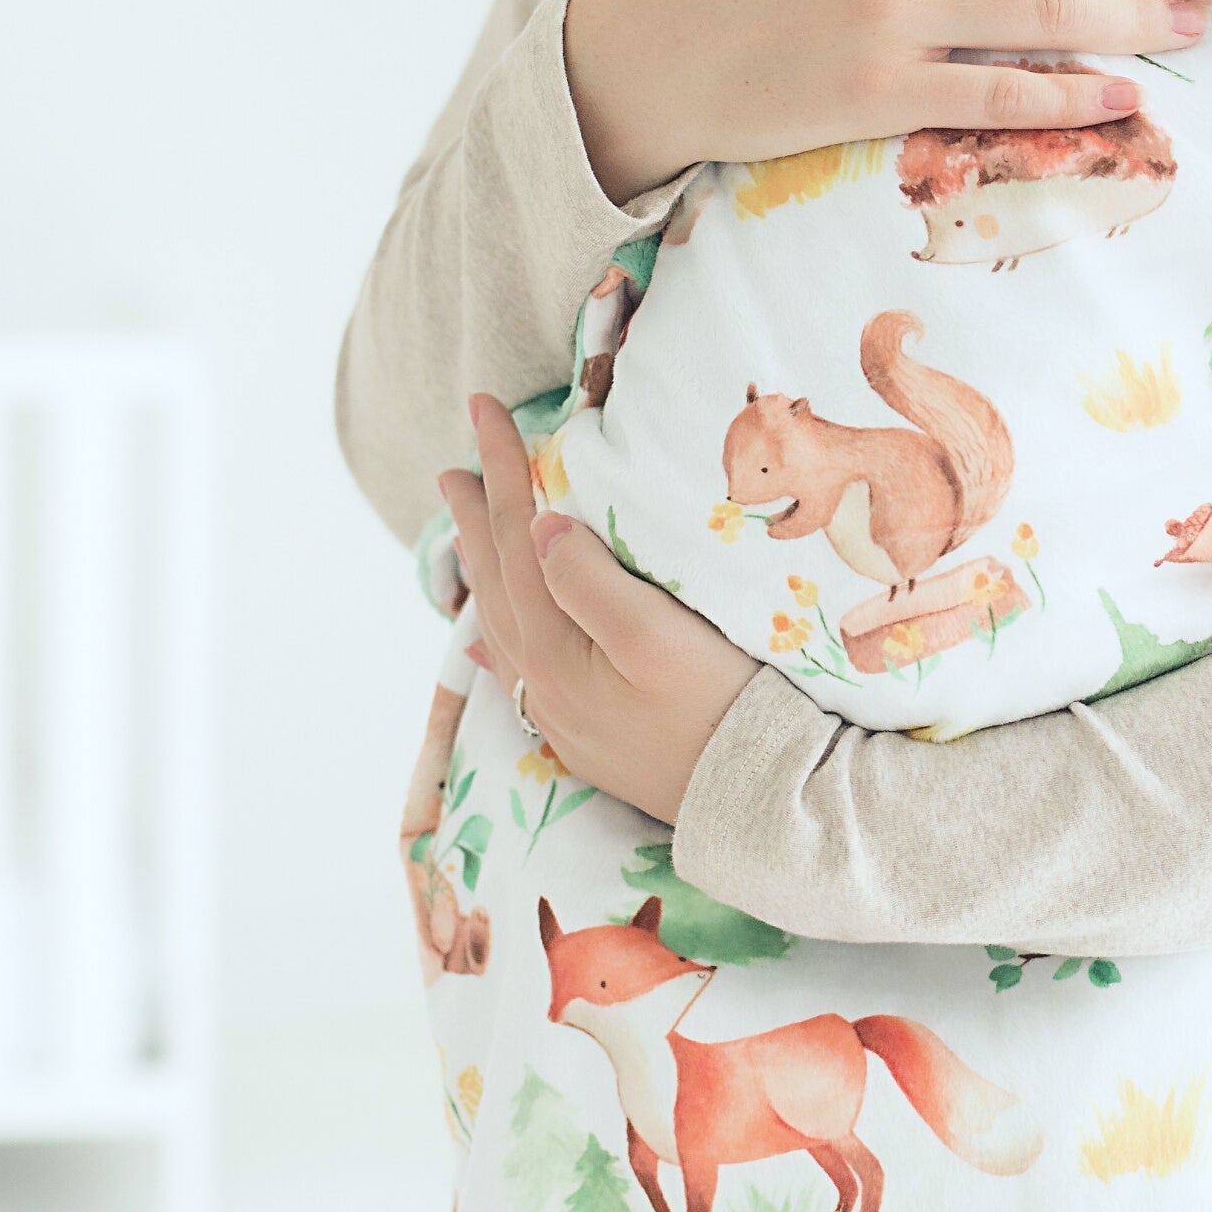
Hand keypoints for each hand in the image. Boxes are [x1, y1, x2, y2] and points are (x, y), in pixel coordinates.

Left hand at [439, 397, 758, 820]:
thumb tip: (539, 525)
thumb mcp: (658, 638)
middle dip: (478, 513)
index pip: (516, 536)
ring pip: (501, 622)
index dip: (502, 469)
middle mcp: (541, 682)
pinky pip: (518, 661)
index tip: (484, 409)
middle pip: (496, 578)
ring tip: (468, 526)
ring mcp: (560, 712)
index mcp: (552, 648)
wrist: (756, 802)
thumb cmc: (721, 710)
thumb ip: (591, 581)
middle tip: (455, 461)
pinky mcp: (586, 732)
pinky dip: (503, 622)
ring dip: (483, 565)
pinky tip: (501, 622)